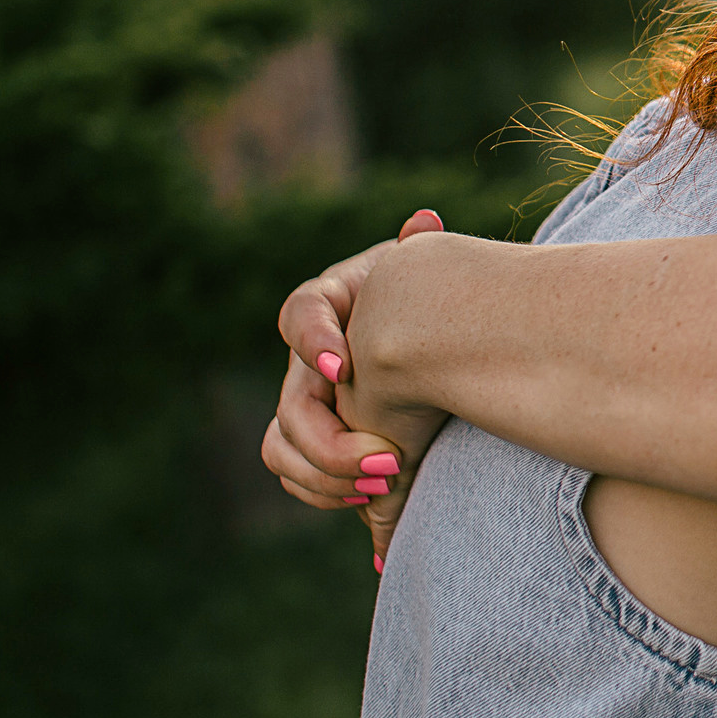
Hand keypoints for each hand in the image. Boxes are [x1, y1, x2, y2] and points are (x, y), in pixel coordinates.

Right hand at [261, 209, 449, 566]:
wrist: (435, 335)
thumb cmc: (432, 296)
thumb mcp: (427, 274)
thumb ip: (420, 252)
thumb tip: (423, 221)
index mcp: (329, 304)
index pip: (300, 312)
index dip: (314, 341)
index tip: (346, 369)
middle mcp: (305, 356)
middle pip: (290, 405)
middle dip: (331, 439)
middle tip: (390, 458)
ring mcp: (304, 401)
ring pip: (281, 446)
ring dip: (327, 473)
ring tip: (386, 479)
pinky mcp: (315, 439)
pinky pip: (297, 475)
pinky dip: (328, 491)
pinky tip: (372, 496)